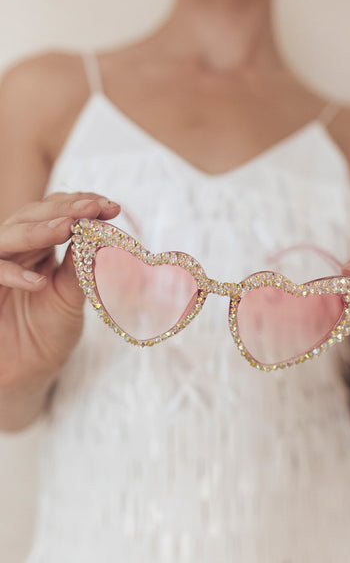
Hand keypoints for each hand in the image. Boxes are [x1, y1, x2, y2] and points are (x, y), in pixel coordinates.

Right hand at [0, 192, 119, 396]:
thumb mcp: (72, 296)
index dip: (83, 205)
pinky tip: (39, 281)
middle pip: (33, 214)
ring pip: (8, 235)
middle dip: (65, 208)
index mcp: (39, 246)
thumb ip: (81, 266)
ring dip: (39, 230)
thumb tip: (102, 232)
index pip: (58, 213)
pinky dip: (12, 273)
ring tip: (68, 227)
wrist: (25, 371)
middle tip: (94, 207)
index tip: (112, 207)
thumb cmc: (48, 332)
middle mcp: (16, 250)